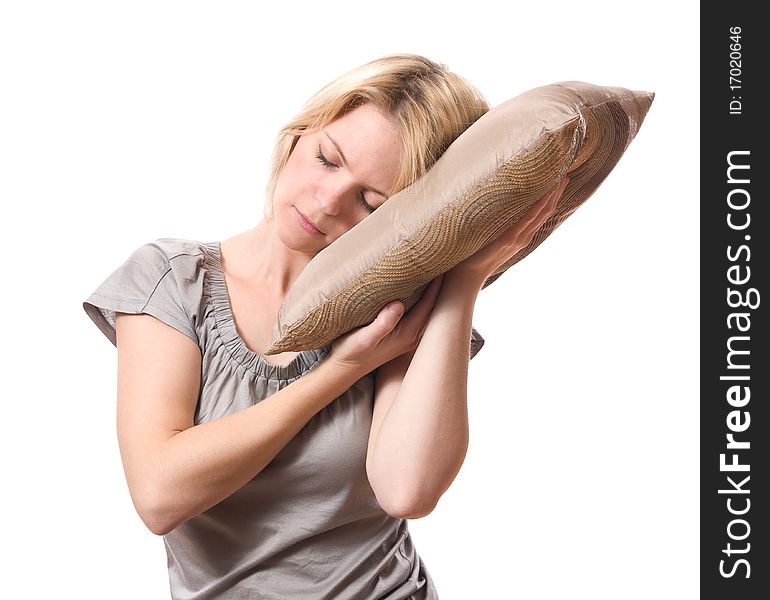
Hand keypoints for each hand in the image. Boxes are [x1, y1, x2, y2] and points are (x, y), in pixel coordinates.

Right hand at [329, 275, 443, 373]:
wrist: (344, 369)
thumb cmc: (351, 352)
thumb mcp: (363, 338)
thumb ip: (382, 324)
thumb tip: (398, 304)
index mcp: (407, 334)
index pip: (429, 305)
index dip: (436, 285)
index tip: (441, 264)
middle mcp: (412, 336)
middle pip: (434, 308)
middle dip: (440, 286)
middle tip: (443, 263)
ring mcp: (409, 337)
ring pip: (428, 311)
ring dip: (433, 293)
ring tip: (435, 271)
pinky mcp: (402, 336)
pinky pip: (420, 314)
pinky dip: (424, 300)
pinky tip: (419, 289)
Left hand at [450, 175, 568, 284]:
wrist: (468, 275)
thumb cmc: (474, 257)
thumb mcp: (489, 239)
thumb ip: (496, 229)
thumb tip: (492, 212)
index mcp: (520, 236)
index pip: (541, 215)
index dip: (551, 199)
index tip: (559, 183)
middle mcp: (524, 237)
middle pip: (546, 211)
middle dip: (557, 193)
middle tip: (567, 175)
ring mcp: (518, 238)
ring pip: (542, 213)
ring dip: (553, 195)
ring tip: (562, 179)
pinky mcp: (509, 238)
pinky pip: (528, 218)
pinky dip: (540, 204)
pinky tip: (547, 192)